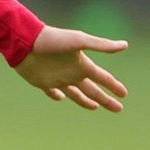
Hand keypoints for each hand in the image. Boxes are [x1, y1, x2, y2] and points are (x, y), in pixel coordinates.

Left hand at [14, 25, 129, 111]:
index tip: (124, 94)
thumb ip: (101, 45)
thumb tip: (125, 45)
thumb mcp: (79, 41)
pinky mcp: (42, 82)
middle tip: (118, 109)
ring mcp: (57, 78)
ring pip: (75, 93)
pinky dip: (56, 96)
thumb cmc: (53, 40)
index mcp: (82, 64)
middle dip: (106, 99)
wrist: (25, 41)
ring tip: (95, 107)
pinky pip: (52, 92)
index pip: (102, 78)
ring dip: (86, 100)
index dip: (114, 86)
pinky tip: (60, 98)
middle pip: (93, 90)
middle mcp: (72, 72)